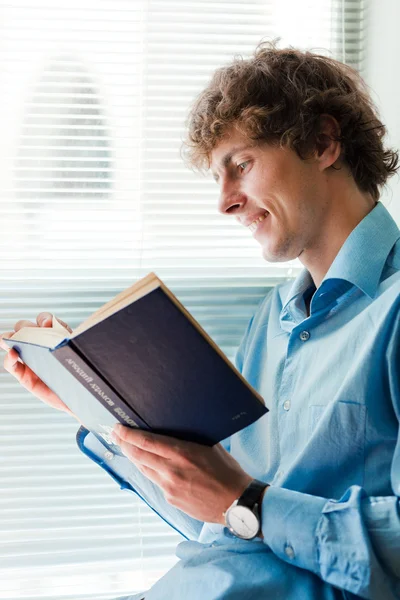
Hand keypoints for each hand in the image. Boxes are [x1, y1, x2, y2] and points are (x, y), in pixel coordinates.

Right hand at [0, 312, 80, 421]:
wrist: (79, 399)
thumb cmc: (81, 375)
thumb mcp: (80, 356)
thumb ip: (75, 344)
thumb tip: (68, 335)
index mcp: (54, 337)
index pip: (45, 320)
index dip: (44, 319)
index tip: (48, 324)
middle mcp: (40, 345)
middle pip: (25, 327)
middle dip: (25, 326)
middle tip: (31, 333)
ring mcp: (30, 359)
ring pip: (13, 342)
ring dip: (9, 337)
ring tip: (11, 339)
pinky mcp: (24, 376)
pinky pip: (12, 365)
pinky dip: (9, 359)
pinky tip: (12, 355)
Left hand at [111, 424, 252, 523]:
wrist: (236, 503)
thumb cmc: (227, 472)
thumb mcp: (210, 447)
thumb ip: (190, 439)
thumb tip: (176, 429)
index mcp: (182, 453)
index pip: (146, 442)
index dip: (129, 435)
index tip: (118, 428)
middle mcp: (172, 470)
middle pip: (138, 456)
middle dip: (124, 444)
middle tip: (115, 435)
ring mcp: (170, 487)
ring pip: (144, 470)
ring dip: (133, 458)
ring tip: (126, 448)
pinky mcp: (171, 500)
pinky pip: (156, 482)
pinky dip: (150, 472)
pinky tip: (149, 466)